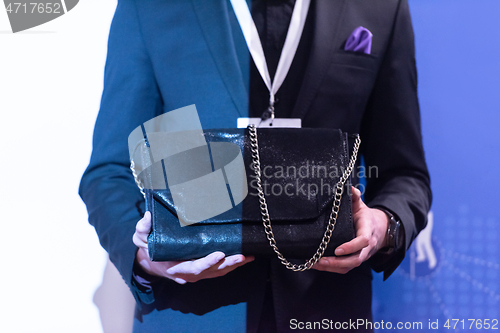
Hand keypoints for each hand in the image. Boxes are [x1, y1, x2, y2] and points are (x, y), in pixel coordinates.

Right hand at [133, 212, 254, 283]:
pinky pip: (220, 270)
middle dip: (227, 264)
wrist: (150, 262)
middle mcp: (188, 274)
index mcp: (174, 267)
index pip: (193, 267)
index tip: (218, 254)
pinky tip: (245, 258)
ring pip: (218, 272)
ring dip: (234, 265)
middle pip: (211, 272)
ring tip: (248, 256)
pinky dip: (233, 265)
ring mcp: (197, 274)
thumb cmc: (148, 248)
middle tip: (241, 256)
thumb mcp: (140, 238)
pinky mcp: (203, 270)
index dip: (206, 262)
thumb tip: (147, 216)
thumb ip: (143, 228)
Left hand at [312, 186, 387, 273]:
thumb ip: (355, 197)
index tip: (337, 249)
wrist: (378, 230)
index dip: (351, 247)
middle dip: (337, 262)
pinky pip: (344, 269)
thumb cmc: (365, 217)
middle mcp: (366, 247)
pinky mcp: (354, 261)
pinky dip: (330, 269)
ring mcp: (360, 256)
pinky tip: (315, 264)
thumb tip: (349, 188)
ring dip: (331, 267)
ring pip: (348, 267)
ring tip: (313, 263)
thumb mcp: (361, 206)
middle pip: (355, 260)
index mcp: (368, 231)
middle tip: (320, 260)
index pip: (363, 242)